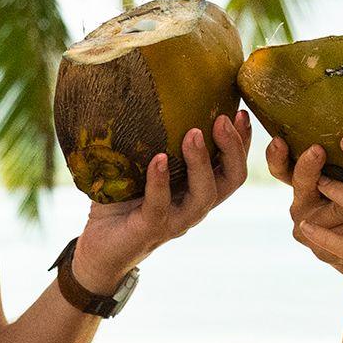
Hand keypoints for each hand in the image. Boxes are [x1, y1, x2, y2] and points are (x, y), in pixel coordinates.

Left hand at [72, 110, 252, 286]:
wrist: (99, 249)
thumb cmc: (122, 203)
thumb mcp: (140, 167)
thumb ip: (153, 141)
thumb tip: (146, 93)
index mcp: (198, 189)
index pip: (232, 165)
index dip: (243, 141)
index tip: (241, 111)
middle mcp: (194, 205)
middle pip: (232, 179)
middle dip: (233, 148)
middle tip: (223, 118)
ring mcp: (175, 220)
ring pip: (205, 194)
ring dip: (202, 161)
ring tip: (193, 134)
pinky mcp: (151, 229)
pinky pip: (160, 205)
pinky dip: (160, 181)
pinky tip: (158, 160)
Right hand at [265, 137, 342, 287]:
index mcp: (302, 187)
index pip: (281, 169)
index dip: (276, 156)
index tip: (279, 140)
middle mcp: (301, 208)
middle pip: (302, 185)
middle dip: (309, 167)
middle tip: (316, 150)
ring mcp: (311, 233)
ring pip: (336, 208)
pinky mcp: (328, 252)